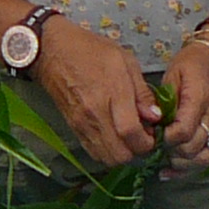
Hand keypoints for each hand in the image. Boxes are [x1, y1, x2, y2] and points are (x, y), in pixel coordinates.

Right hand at [30, 18, 163, 166]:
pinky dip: (106, 151)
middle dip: (136, 151)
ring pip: (106, 158)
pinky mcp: (74, 128)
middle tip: (142, 136)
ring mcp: (82, 123)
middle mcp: (95, 113)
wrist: (53, 52)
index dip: (146, 142)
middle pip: (119, 154)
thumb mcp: (125, 61)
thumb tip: (155, 116)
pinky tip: (112, 136)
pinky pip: (93, 152)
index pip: (131, 133)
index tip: (152, 134)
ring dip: (121, 153)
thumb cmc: (90, 50)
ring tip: (127, 137)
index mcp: (112, 92)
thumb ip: (142, 91)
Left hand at [158, 38, 208, 178]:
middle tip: (158, 147)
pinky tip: (177, 168)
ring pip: (206, 157)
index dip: (166, 139)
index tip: (155, 136)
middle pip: (193, 148)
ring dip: (185, 163)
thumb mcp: (173, 74)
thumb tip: (153, 123)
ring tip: (167, 161)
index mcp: (200, 98)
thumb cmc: (193, 64)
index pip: (183, 131)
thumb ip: (164, 100)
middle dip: (173, 152)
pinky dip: (195, 165)